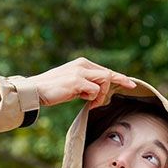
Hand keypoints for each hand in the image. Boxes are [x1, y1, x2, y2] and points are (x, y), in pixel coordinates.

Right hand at [21, 58, 136, 109]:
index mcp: (82, 64)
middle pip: (108, 75)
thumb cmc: (52, 91)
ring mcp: (80, 71)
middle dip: (110, 90)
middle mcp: (82, 64)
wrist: (36, 90)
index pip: (105, 70)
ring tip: (91, 103)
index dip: (119, 78)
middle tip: (101, 103)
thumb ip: (85, 86)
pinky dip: (94, 99)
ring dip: (101, 96)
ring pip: (104, 81)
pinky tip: (86, 103)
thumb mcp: (72, 86)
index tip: (131, 85)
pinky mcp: (77, 80)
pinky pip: (95, 90)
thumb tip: (96, 94)